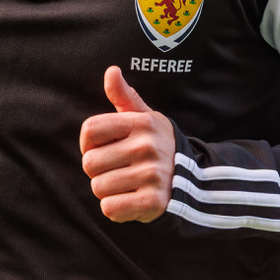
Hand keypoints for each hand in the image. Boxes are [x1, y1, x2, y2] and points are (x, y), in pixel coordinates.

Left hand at [79, 66, 175, 222]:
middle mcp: (147, 146)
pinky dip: (115, 209)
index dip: (87, 143)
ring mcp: (151, 174)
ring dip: (107, 191)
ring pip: (98, 187)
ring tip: (126, 184)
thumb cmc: (157, 144)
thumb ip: (124, 96)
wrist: (192, 180)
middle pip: (89, 163)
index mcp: (141, 123)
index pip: (90, 130)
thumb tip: (111, 71)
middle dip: (98, 170)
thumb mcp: (144, 117)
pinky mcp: (153, 201)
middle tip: (117, 169)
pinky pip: (110, 208)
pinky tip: (130, 200)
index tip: (100, 148)